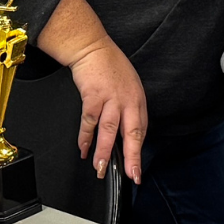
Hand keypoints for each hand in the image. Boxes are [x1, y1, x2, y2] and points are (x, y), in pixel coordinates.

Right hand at [70, 39, 146, 183]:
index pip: (141, 131)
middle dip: (131, 157)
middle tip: (130, 175)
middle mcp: (127, 101)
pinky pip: (89, 122)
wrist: (92, 48)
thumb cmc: (110, 66)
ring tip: (100, 169)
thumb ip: (129, 109)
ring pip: (109, 131)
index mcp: (138, 100)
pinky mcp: (93, 97)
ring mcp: (110, 99)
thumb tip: (125, 133)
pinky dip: (85, 137)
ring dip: (104, 152)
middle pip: (131, 134)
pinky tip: (83, 148)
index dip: (138, 152)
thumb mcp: (129, 86)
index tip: (136, 170)